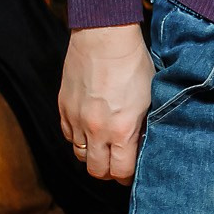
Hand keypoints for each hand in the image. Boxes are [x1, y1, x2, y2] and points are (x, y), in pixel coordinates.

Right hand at [57, 24, 152, 182]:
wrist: (104, 36)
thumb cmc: (133, 64)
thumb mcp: (150, 98)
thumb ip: (144, 127)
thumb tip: (141, 145)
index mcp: (121, 130)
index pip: (120, 171)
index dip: (128, 176)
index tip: (132, 172)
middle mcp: (96, 130)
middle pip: (97, 171)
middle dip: (109, 172)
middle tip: (118, 163)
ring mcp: (76, 119)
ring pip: (80, 155)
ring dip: (93, 155)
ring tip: (105, 146)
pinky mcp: (63, 107)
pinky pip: (68, 136)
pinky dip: (79, 138)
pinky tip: (91, 129)